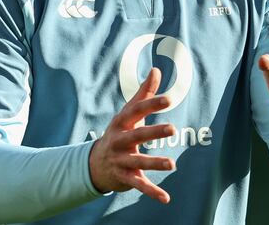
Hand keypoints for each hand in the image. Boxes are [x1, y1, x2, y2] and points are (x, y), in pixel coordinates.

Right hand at [89, 68, 175, 202]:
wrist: (95, 164)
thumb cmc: (119, 132)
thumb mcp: (128, 113)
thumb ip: (144, 93)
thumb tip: (156, 70)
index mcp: (122, 123)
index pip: (137, 111)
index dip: (152, 104)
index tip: (169, 99)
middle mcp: (119, 141)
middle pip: (137, 136)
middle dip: (153, 133)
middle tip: (173, 128)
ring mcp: (121, 161)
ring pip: (138, 162)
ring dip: (155, 164)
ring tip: (172, 164)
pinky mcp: (124, 178)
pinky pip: (139, 185)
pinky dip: (152, 192)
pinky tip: (166, 198)